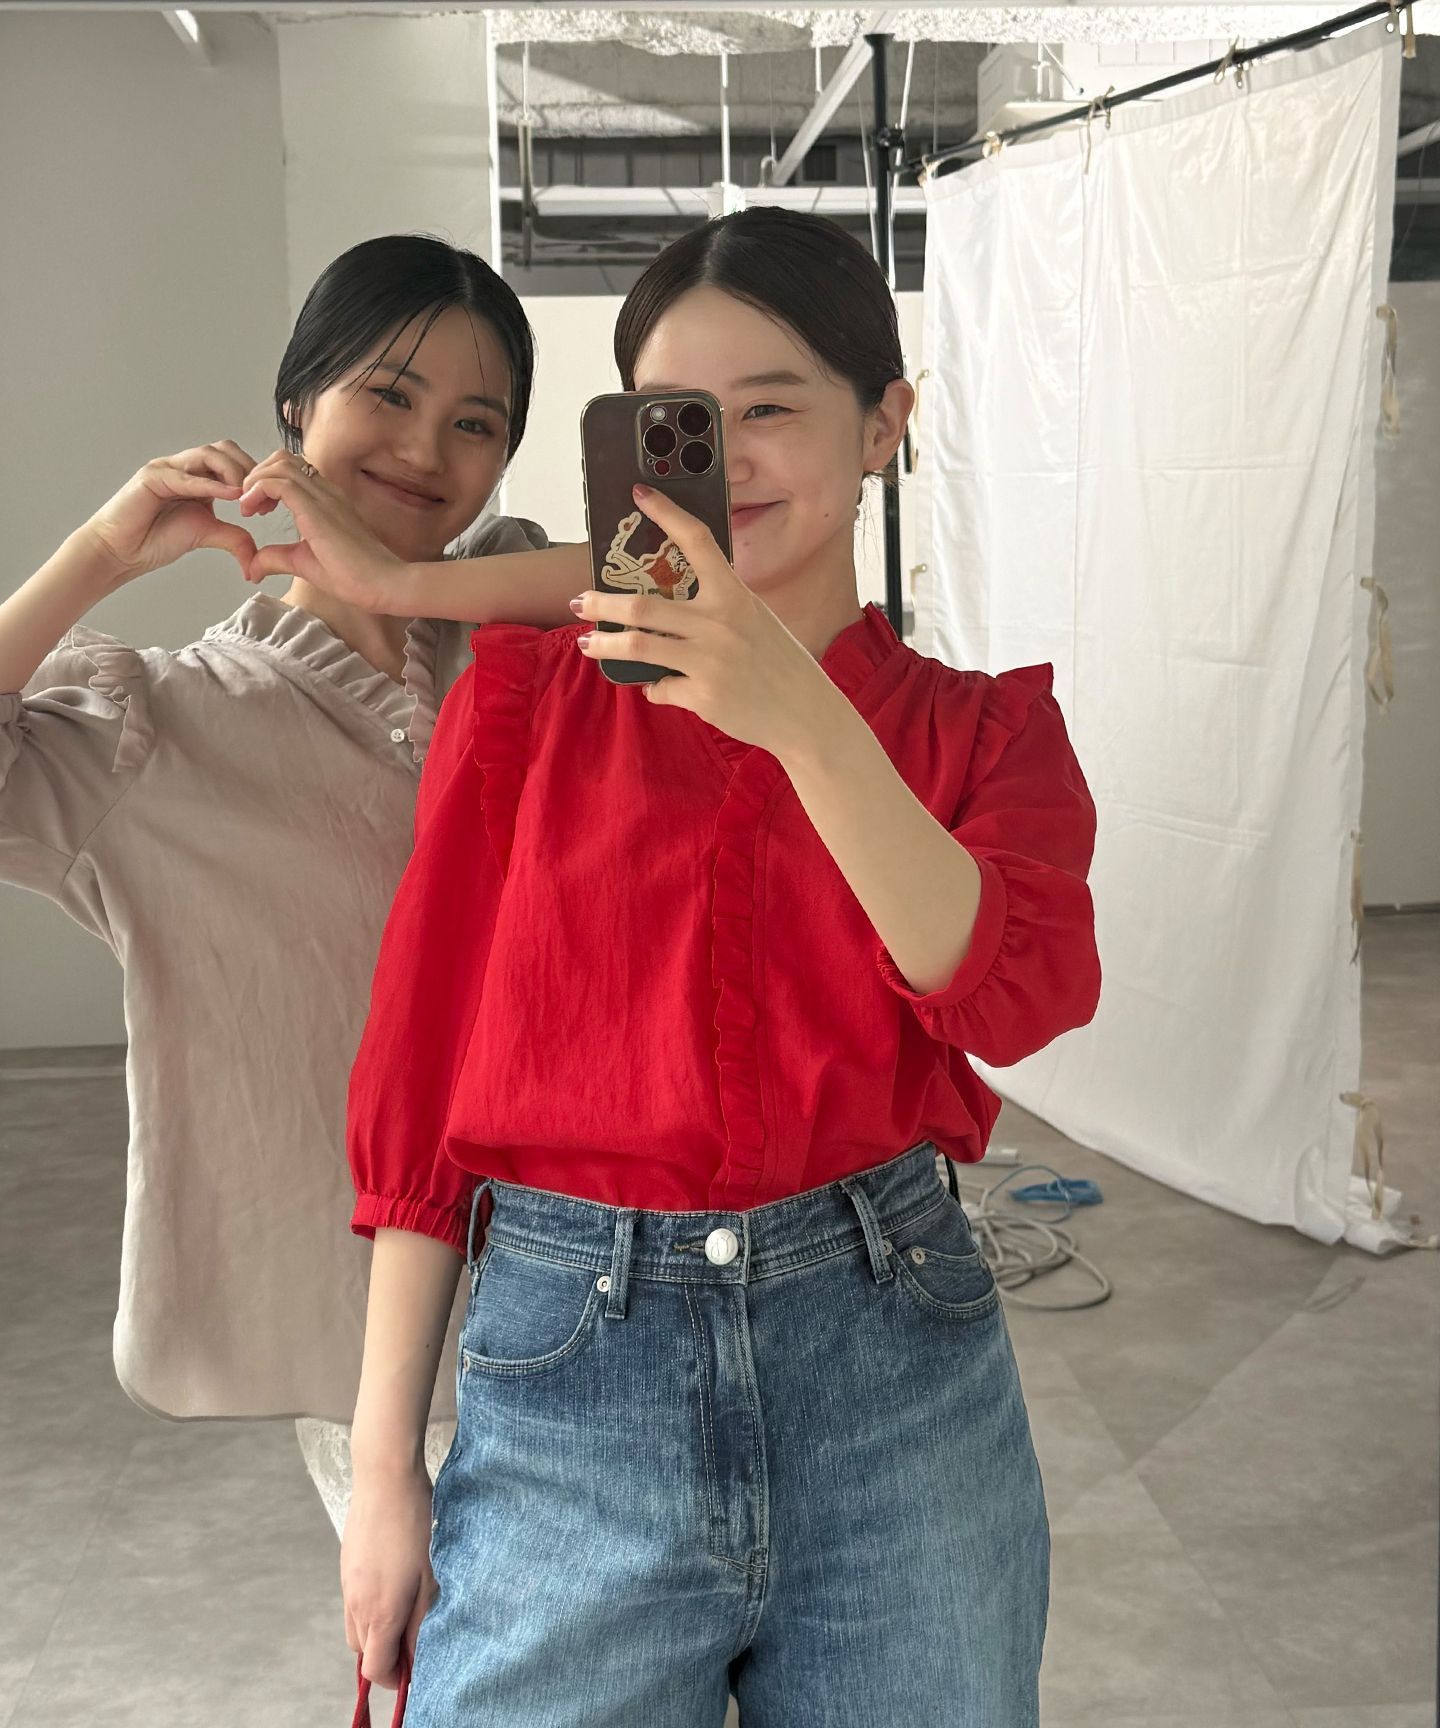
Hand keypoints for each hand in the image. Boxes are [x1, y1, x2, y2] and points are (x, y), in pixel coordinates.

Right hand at [80, 442, 259, 587]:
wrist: (122, 551)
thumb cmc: (156, 539)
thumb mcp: (206, 534)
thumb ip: (233, 537)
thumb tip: (257, 556)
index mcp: (199, 476)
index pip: (233, 460)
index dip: (256, 476)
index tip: (271, 502)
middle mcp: (184, 466)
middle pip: (224, 449)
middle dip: (249, 469)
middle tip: (262, 496)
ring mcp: (167, 467)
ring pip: (207, 454)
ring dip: (233, 473)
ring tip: (245, 496)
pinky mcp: (152, 476)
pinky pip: (186, 476)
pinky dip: (211, 485)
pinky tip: (231, 496)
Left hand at [238, 450, 409, 612]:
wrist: (382, 584)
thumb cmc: (354, 576)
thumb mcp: (304, 564)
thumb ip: (277, 558)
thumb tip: (252, 567)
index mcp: (327, 500)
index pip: (292, 470)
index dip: (266, 481)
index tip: (257, 509)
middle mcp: (326, 492)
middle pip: (283, 458)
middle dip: (257, 475)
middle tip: (249, 505)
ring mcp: (323, 497)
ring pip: (280, 464)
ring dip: (256, 480)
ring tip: (249, 507)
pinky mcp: (317, 509)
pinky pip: (280, 482)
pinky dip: (258, 489)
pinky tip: (251, 511)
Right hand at [341, 1460, 436, 1693]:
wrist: (384, 1477)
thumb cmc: (414, 1522)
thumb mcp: (429, 1576)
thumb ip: (421, 1620)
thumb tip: (417, 1654)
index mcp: (379, 1612)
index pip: (375, 1670)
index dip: (396, 1678)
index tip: (415, 1668)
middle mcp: (356, 1604)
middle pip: (363, 1652)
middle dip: (386, 1655)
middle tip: (414, 1638)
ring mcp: (347, 1584)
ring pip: (356, 1628)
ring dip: (377, 1632)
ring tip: (407, 1609)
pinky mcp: (346, 1566)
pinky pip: (353, 1603)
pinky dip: (370, 1608)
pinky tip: (394, 1583)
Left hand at [572, 486, 846, 760]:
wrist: (806, 713)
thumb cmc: (782, 664)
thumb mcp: (756, 621)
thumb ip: (717, 611)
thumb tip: (669, 613)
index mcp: (735, 596)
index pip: (697, 542)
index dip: (667, 514)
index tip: (640, 494)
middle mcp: (719, 624)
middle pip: (644, 606)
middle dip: (603, 603)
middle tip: (580, 601)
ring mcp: (709, 661)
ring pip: (638, 646)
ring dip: (605, 644)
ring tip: (588, 642)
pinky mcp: (703, 696)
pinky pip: (660, 688)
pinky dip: (653, 688)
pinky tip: (656, 687)